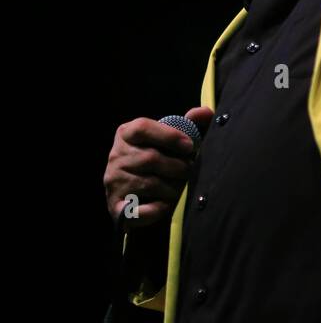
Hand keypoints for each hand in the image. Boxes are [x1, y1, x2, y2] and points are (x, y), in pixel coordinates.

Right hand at [103, 106, 213, 226]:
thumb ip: (186, 125)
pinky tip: (166, 206)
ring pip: (149, 184)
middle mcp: (116, 155)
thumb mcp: (167, 140)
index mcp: (126, 134)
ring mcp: (113, 180)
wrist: (135, 195)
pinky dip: (157, 210)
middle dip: (178, 168)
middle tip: (190, 173)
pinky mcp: (115, 205)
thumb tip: (205, 112)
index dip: (169, 136)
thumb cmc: (157, 161)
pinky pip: (139, 210)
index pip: (142, 128)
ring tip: (181, 189)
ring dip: (172, 189)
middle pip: (150, 158)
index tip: (190, 146)